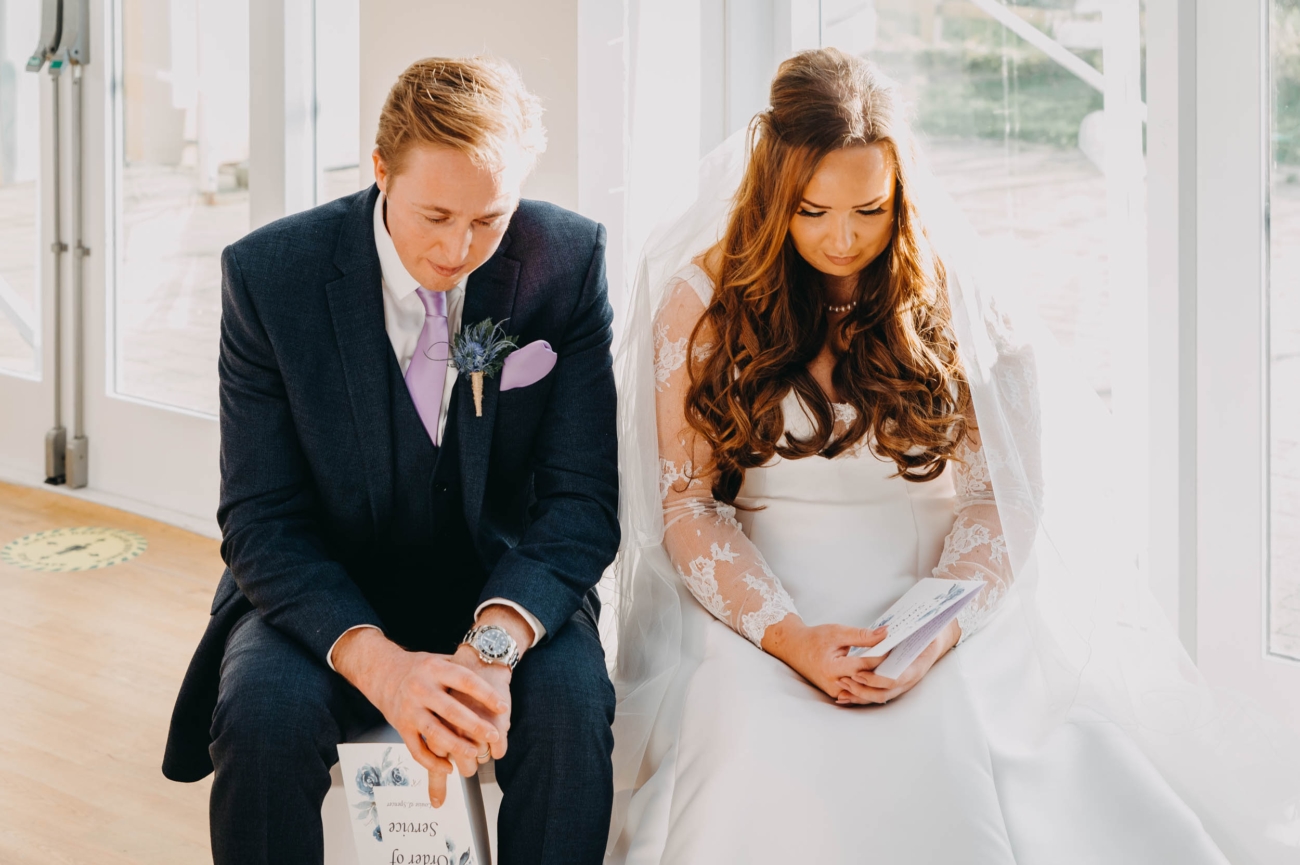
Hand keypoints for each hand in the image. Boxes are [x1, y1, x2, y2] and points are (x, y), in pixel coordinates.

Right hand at [331, 628, 509, 808]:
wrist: (381, 671)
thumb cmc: (419, 667)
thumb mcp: (439, 659)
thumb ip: (461, 667)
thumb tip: (494, 670)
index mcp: (434, 669)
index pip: (465, 681)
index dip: (485, 694)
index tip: (503, 707)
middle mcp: (420, 688)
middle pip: (451, 710)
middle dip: (474, 725)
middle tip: (494, 736)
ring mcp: (409, 709)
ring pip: (434, 732)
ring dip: (455, 746)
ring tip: (475, 754)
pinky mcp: (401, 727)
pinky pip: (416, 749)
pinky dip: (432, 762)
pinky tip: (449, 767)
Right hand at [761, 614, 889, 700]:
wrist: (795, 648)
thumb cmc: (815, 639)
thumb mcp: (837, 632)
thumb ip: (862, 636)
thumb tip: (885, 634)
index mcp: (832, 668)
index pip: (865, 665)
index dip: (883, 656)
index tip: (897, 648)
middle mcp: (834, 685)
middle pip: (868, 681)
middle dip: (885, 670)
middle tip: (903, 659)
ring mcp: (836, 692)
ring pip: (865, 690)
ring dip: (880, 679)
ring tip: (895, 666)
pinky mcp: (838, 694)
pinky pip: (858, 691)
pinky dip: (870, 683)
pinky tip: (882, 673)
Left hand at [834, 619, 961, 705]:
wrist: (934, 641)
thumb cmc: (927, 637)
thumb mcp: (917, 631)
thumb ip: (901, 633)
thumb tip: (884, 631)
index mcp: (915, 668)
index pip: (894, 680)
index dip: (876, 679)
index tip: (858, 674)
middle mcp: (907, 680)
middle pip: (883, 694)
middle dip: (862, 690)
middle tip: (844, 680)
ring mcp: (900, 684)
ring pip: (878, 696)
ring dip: (859, 695)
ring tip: (841, 690)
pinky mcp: (892, 684)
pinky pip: (875, 693)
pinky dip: (861, 695)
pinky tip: (845, 694)